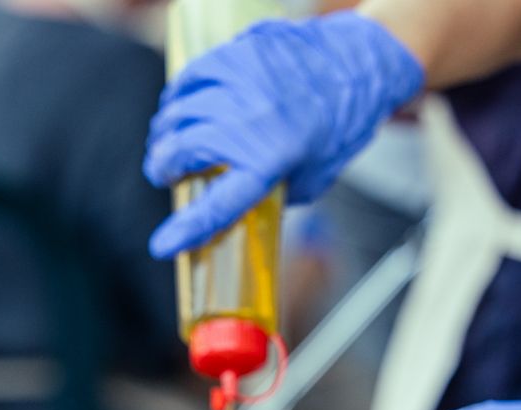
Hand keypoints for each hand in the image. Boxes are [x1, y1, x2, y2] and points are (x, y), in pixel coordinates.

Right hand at [143, 12, 422, 258]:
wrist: (358, 67)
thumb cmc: (336, 130)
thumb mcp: (309, 180)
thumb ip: (268, 192)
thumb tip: (229, 208)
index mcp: (273, 161)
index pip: (219, 205)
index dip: (185, 230)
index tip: (162, 246)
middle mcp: (253, 120)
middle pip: (184, 149)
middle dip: (165, 167)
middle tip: (164, 174)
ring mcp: (242, 81)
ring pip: (179, 109)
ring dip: (167, 131)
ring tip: (169, 142)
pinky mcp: (238, 53)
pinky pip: (191, 75)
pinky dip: (179, 94)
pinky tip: (180, 105)